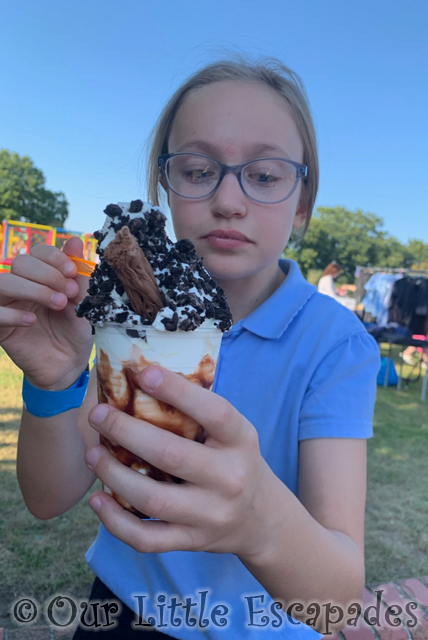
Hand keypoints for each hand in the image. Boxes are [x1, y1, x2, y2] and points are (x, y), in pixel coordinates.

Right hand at [0, 237, 92, 388]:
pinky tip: (31, 321)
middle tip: (68, 293)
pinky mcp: (0, 328)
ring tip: (57, 304)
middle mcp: (22, 286)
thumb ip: (78, 274)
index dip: (54, 257)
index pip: (37, 251)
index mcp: (41, 276)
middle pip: (20, 263)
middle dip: (48, 275)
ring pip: (3, 282)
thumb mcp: (84, 302)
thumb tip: (74, 240)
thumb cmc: (76, 330)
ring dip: (33, 290)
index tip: (73, 272)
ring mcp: (8, 305)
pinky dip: (11, 313)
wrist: (70, 364)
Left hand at [86, 366, 276, 560]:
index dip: (178, 391)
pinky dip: (116, 522)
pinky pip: (147, 538)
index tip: (144, 373)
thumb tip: (144, 378)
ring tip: (92, 455)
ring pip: (152, 499)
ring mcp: (210, 514)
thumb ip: (199, 412)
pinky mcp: (192, 541)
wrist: (261, 518)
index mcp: (240, 441)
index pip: (214, 412)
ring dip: (114, 476)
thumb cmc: (236, 461)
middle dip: (127, 432)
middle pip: (171, 455)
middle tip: (98, 416)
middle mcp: (229, 478)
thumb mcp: (233, 433)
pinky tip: (97, 501)